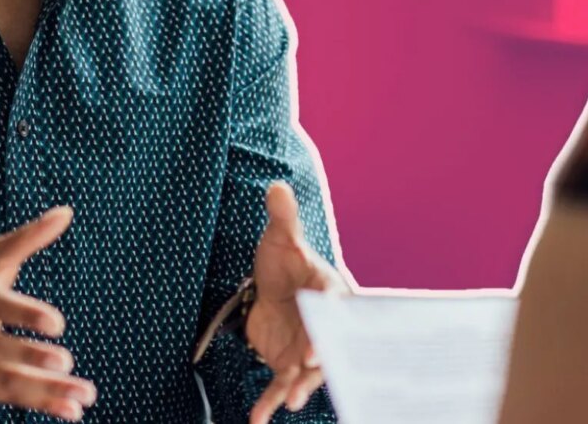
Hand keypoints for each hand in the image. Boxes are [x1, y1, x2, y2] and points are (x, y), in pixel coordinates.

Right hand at [0, 206, 96, 421]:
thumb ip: (29, 238)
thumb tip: (67, 211)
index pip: (0, 307)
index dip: (26, 316)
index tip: (58, 324)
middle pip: (2, 350)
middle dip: (33, 359)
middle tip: (67, 362)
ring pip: (10, 381)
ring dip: (48, 392)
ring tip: (86, 396)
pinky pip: (10, 397)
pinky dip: (41, 405)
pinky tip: (72, 411)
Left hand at [247, 183, 346, 422]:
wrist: (274, 286)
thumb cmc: (285, 260)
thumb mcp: (281, 238)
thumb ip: (282, 217)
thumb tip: (277, 186)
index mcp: (329, 292)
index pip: (331, 307)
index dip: (325, 325)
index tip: (316, 344)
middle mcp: (324, 324)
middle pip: (326, 345)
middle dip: (318, 363)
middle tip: (308, 375)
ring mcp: (307, 347)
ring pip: (305, 373)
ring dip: (297, 389)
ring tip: (288, 404)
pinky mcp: (288, 365)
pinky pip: (279, 386)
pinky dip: (268, 403)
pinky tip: (256, 419)